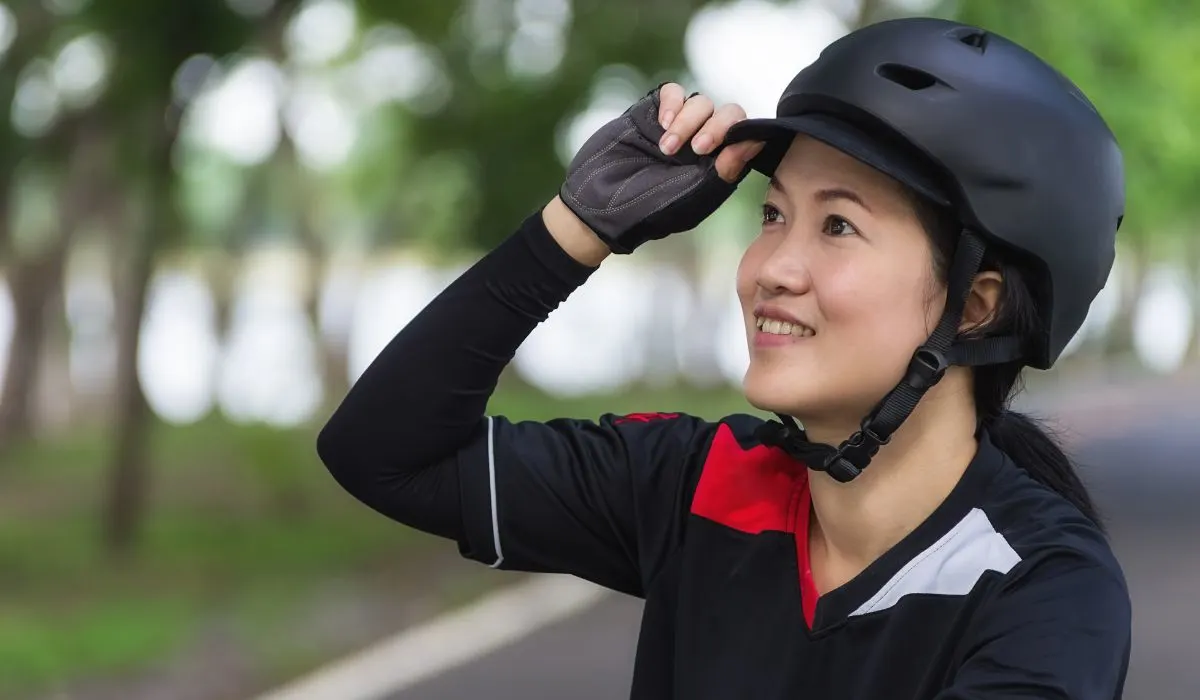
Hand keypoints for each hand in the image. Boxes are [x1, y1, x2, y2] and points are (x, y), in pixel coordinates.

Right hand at [557, 83, 764, 254]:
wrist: (598, 206)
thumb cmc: (647, 212)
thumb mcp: (692, 197)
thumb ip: (725, 170)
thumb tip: (756, 141)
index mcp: (717, 168)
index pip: (745, 137)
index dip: (741, 136)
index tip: (721, 151)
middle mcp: (702, 146)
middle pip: (728, 115)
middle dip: (717, 127)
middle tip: (697, 149)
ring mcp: (677, 127)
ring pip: (702, 103)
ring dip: (688, 122)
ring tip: (666, 148)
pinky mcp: (651, 113)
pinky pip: (674, 92)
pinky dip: (673, 103)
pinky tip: (661, 124)